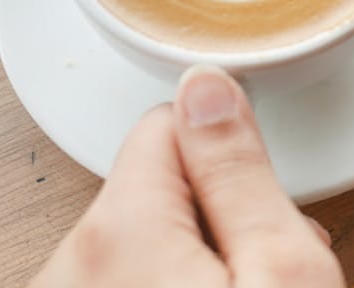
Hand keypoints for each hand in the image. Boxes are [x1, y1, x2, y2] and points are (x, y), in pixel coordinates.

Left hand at [29, 65, 345, 286]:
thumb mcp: (286, 272)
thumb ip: (240, 171)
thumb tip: (206, 85)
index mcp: (117, 233)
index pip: (166, 124)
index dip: (229, 157)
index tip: (261, 203)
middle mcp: (67, 271)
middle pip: (150, 185)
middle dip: (215, 214)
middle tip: (263, 269)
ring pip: (140, 238)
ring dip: (194, 259)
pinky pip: (122, 280)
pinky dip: (167, 286)